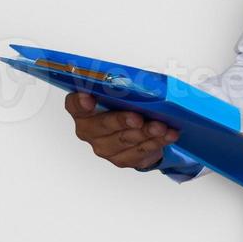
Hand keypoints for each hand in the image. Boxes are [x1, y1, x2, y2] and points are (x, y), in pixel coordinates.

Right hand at [65, 92, 180, 169]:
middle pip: (103, 126)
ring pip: (125, 140)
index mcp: (83, 110)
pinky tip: (168, 135)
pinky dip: (157, 142)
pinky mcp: (122, 159)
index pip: (74, 105)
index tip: (88, 98)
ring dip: (145, 132)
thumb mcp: (121, 93)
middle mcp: (90, 131)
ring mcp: (105, 148)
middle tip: (138, 118)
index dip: (79, 102)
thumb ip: (122, 88)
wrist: (135, 131)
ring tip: (161, 126)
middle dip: (122, 121)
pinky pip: (140, 151)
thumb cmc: (124, 106)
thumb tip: (141, 81)